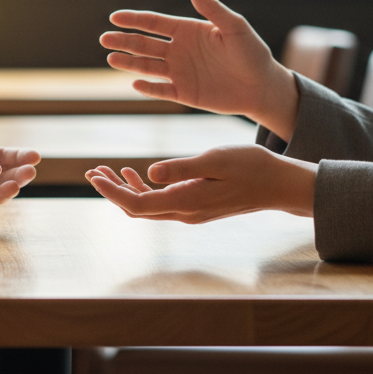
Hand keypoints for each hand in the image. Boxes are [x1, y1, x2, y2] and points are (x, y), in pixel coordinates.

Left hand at [84, 144, 315, 223]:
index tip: (94, 176)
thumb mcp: (215, 160)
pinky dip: (144, 189)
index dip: (112, 192)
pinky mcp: (196, 206)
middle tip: (93, 172)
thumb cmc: (251, 167)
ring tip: (107, 171)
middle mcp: (184, 213)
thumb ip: (181, 169)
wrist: (279, 185)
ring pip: (147, 206)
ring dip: (125, 190)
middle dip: (112, 191)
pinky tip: (136, 173)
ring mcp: (190, 212)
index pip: (137, 204)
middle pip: (137, 208)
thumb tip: (149, 173)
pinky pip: (161, 202)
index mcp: (186, 203)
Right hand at [100, 0, 299, 138]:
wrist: (262, 86)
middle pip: (144, 44)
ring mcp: (180, 72)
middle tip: (104, 39)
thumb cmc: (252, 53)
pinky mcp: (184, 93)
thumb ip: (212, 9)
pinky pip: (161, 90)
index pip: (155, 23)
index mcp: (188, 31)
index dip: (134, 19)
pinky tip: (135, 82)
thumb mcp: (235, 27)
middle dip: (124, 41)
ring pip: (147, 66)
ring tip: (111, 58)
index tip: (115, 17)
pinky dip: (148, 87)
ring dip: (129, 62)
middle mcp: (179, 50)